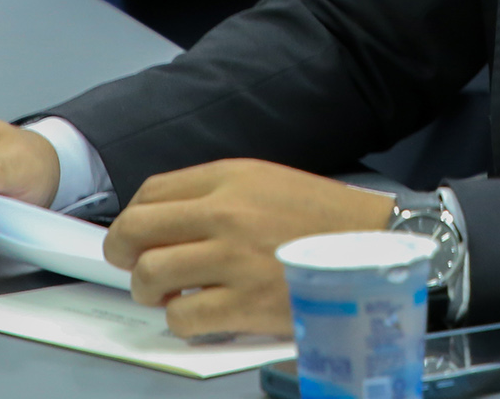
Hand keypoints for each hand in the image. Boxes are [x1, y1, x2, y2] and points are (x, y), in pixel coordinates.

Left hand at [104, 159, 394, 337]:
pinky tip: (200, 316)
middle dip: (123, 253)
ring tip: (168, 295)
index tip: (134, 235)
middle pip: (136, 230)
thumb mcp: (268, 182)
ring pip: (150, 274)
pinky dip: (182, 322)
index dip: (132, 217)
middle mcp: (225, 213)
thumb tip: (167, 223)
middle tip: (133, 266)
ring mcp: (234, 259)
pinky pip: (183, 317)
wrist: (377, 246)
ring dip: (150, 291)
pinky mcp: (246, 303)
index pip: (151, 192)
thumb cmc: (325, 218)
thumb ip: (218, 195)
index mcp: (231, 177)